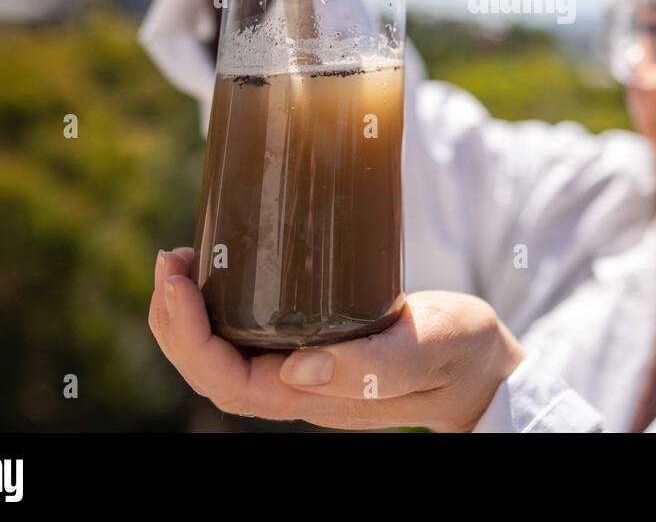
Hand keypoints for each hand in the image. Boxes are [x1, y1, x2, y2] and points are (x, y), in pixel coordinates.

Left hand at [149, 248, 526, 432]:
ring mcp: (304, 370)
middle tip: (169, 259)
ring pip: (223, 355)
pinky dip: (222, 305)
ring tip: (182, 261)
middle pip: (210, 370)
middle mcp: (299, 388)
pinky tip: (226, 269)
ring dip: (190, 314)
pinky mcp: (317, 344)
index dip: (187, 336)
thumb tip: (294, 370)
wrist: (486, 367)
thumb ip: (371, 363)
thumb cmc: (461, 355)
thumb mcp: (424, 349)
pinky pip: (250, 336)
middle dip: (174, 321)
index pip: (224, 380)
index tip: (177, 280)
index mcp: (314, 395)